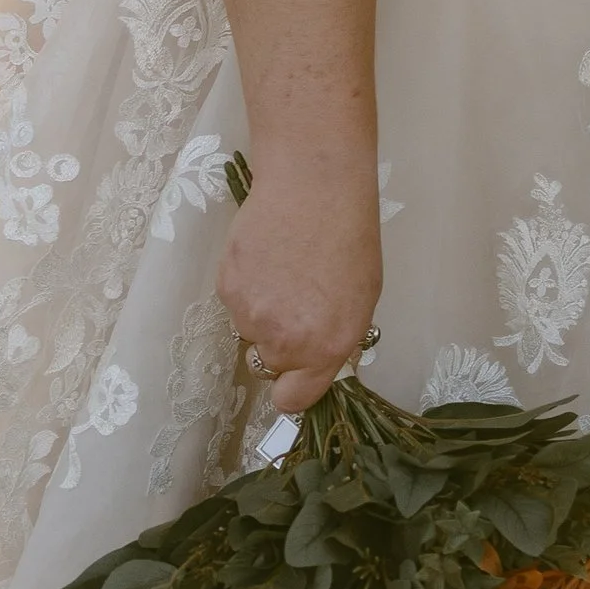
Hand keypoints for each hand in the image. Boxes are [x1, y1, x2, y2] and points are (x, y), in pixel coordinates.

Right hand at [218, 168, 382, 411]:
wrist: (313, 188)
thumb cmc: (350, 238)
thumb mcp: (362, 299)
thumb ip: (335, 338)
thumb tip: (319, 356)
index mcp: (325, 348)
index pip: (293, 400)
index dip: (292, 390)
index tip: (296, 376)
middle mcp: (284, 341)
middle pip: (269, 363)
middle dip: (280, 342)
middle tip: (296, 302)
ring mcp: (250, 316)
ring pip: (250, 329)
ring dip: (263, 311)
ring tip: (283, 268)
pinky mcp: (227, 287)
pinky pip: (236, 301)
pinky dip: (248, 285)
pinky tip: (266, 255)